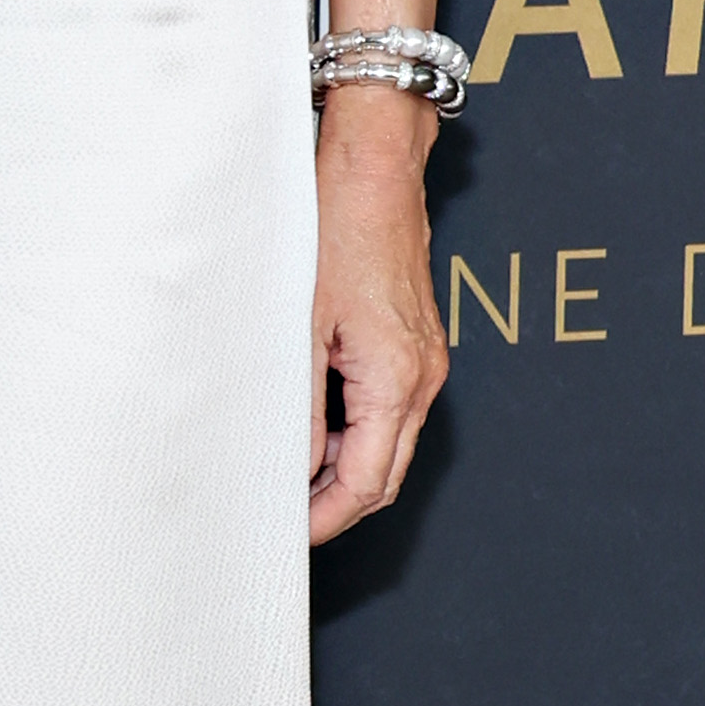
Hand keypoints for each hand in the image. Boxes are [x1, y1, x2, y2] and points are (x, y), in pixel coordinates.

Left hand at [306, 95, 449, 539]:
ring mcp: (423, 362)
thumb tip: (288, 470)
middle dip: (335, 503)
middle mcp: (422, 378)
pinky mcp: (413, 344)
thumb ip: (296, 407)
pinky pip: (387, 410)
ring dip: (340, 465)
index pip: (368, 483)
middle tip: (281, 516)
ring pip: (386, 444)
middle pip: (385, 475)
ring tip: (283, 469)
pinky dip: (351, 429)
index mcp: (398, 381)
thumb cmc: (336, 230)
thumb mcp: (300, 327)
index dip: (325, 518)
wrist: (373, 169)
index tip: (288, 535)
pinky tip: (307, 420)